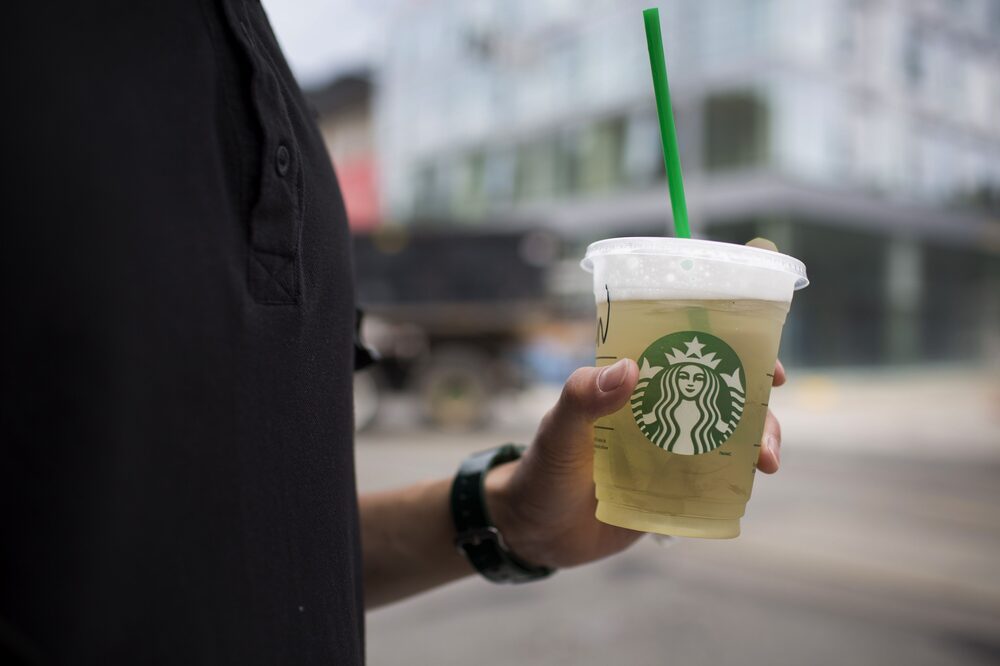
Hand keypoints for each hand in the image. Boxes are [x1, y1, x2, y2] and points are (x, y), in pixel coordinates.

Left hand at [486, 358, 786, 568]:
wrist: (535, 532)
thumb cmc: (542, 471)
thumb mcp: (558, 432)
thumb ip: (584, 398)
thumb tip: (631, 369)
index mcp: (631, 387)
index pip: (684, 355)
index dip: (727, 352)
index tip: (763, 362)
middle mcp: (655, 414)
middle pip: (719, 398)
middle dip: (755, 407)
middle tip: (768, 431)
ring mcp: (667, 452)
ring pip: (725, 438)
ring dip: (754, 443)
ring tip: (767, 463)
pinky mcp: (672, 490)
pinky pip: (714, 480)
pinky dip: (737, 479)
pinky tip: (750, 484)